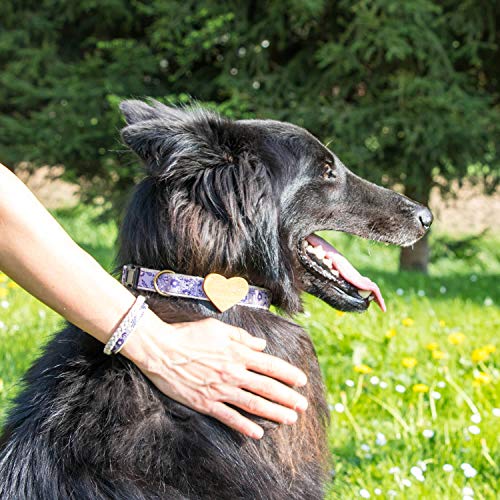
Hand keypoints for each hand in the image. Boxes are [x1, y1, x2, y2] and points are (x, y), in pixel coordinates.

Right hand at [121, 315, 307, 438]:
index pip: (270, 365)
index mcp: (237, 353)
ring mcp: (220, 389)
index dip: (288, 374)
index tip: (302, 381)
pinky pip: (229, 417)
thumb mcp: (218, 327)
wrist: (160, 349)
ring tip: (290, 419)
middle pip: (267, 387)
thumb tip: (261, 344)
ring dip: (274, 412)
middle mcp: (233, 372)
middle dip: (288, 397)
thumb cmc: (188, 334)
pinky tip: (257, 433)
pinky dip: (244, 426)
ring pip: (253, 404)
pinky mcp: (206, 402)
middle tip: (303, 405)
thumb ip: (242, 337)